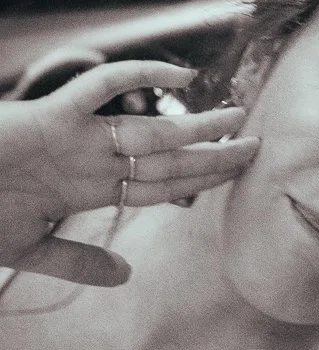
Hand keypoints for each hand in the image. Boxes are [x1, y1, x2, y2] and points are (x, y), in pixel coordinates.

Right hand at [0, 60, 258, 285]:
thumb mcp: (29, 246)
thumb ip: (76, 260)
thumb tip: (124, 276)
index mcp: (88, 188)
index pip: (159, 184)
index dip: (200, 180)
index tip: (236, 174)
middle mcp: (91, 161)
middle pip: (166, 157)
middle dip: (213, 154)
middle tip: (258, 144)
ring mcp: (76, 138)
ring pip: (150, 130)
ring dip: (195, 127)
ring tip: (234, 119)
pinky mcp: (53, 116)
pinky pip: (103, 87)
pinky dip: (139, 75)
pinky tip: (178, 73)